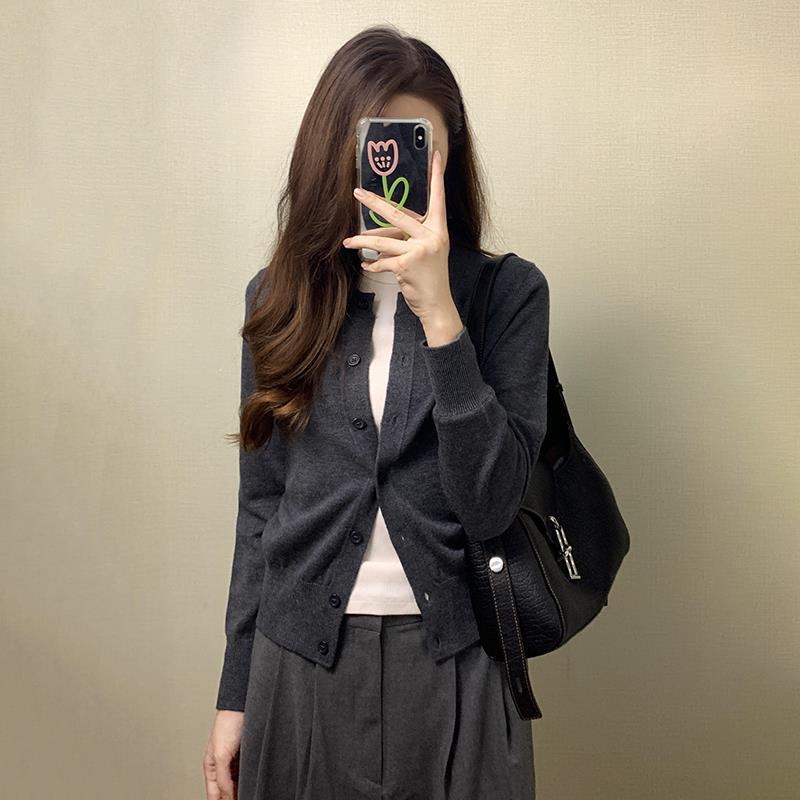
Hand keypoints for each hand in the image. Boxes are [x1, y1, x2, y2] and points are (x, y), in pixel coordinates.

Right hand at [203, 710, 243, 799]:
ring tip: (249, 794)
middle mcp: (224, 766)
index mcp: (211, 767)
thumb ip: (222, 778)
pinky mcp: (248, 756)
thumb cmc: (227, 722)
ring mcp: (236, 761)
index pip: (214, 795)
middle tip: (243, 798)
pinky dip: (250, 780)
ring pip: (238, 783)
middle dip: (233, 797)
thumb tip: (227, 797)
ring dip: (242, 789)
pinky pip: (248, 774)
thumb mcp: (220, 754)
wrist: (243, 705)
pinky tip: (254, 784)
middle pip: (227, 791)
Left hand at [342, 150, 461, 343]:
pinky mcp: (406, 264)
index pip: (438, 199)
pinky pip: (382, 260)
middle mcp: (431, 236)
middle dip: (375, 203)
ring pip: (382, 241)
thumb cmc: (430, 278)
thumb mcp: (426, 253)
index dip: (437, 177)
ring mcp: (419, 250)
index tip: (436, 155)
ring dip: (362, 242)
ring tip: (349, 242)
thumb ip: (410, 239)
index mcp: (438, 230)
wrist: (436, 304)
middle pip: (398, 214)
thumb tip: (380, 236)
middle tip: (358, 193)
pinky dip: (373, 264)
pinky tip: (368, 265)